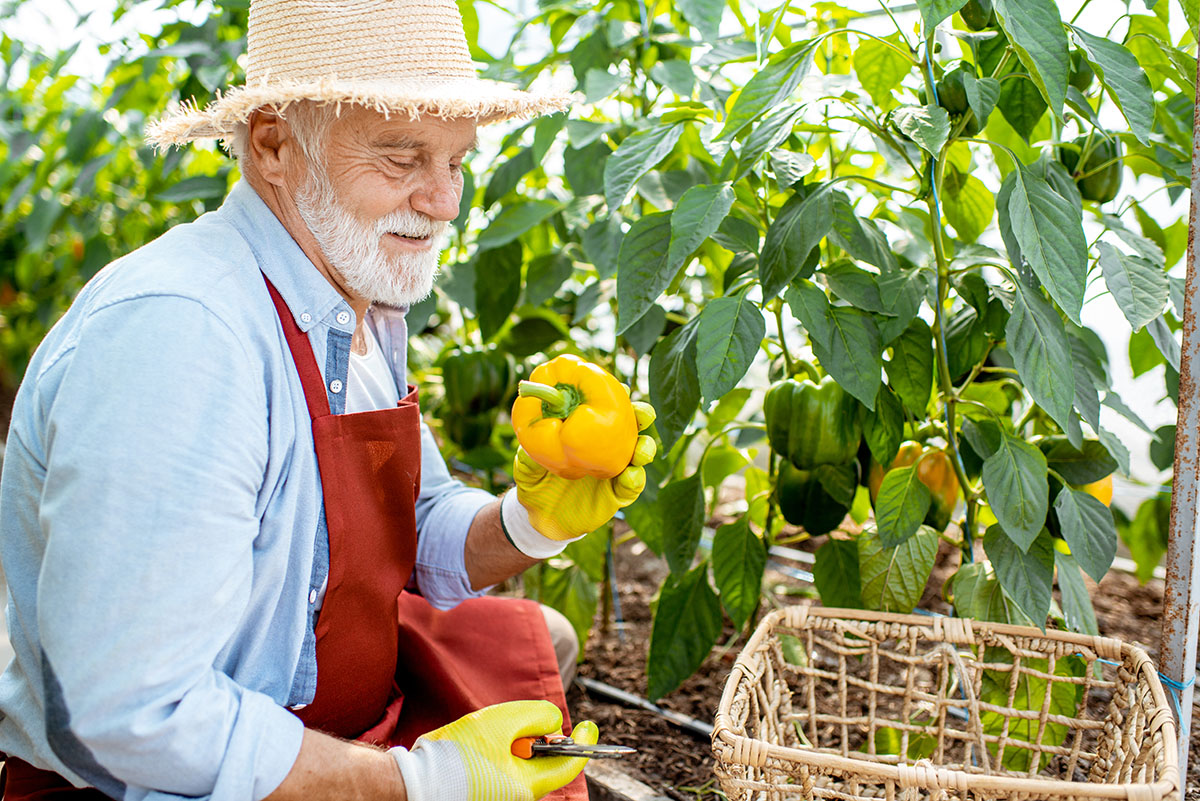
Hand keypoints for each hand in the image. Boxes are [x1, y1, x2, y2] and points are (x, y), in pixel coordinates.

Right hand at [391, 700, 598, 800]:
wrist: (414, 782)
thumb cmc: (457, 753)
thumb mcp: (501, 722)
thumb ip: (536, 716)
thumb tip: (553, 722)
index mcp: (528, 786)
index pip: (569, 765)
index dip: (584, 743)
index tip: (589, 726)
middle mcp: (519, 798)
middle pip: (542, 762)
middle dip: (535, 738)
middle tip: (518, 723)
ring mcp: (501, 797)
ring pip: (520, 764)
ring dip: (511, 743)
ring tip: (484, 734)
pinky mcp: (484, 794)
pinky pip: (502, 769)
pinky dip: (497, 752)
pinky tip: (474, 745)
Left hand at [514, 401, 655, 539]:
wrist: (543, 517)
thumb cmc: (536, 481)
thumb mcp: (526, 469)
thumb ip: (528, 460)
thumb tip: (527, 449)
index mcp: (588, 431)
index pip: (606, 407)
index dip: (617, 396)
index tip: (622, 388)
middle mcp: (607, 446)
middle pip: (633, 426)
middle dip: (642, 416)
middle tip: (642, 414)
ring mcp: (615, 470)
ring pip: (639, 454)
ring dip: (644, 449)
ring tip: (641, 452)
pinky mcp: (617, 494)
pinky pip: (632, 487)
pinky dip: (635, 480)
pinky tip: (631, 476)